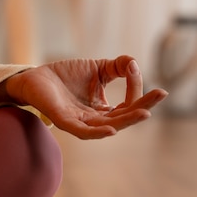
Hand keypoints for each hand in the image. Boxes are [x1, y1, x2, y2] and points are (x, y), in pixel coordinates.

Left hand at [3, 56, 167, 138]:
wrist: (35, 76)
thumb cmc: (65, 75)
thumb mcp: (98, 67)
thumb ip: (119, 66)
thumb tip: (135, 64)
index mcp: (103, 110)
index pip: (128, 106)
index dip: (139, 93)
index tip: (139, 73)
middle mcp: (94, 119)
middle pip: (123, 118)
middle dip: (143, 107)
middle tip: (161, 94)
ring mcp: (80, 122)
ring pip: (108, 126)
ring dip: (128, 120)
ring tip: (145, 113)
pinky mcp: (64, 121)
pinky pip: (84, 131)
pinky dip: (98, 132)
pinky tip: (113, 129)